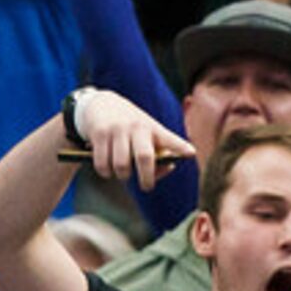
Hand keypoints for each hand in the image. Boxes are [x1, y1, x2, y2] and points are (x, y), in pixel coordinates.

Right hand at [70, 90, 195, 191]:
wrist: (102, 103)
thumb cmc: (131, 127)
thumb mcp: (147, 134)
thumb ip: (159, 154)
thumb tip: (164, 170)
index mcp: (153, 128)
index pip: (169, 139)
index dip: (180, 146)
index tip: (191, 153)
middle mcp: (137, 127)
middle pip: (144, 157)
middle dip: (147, 177)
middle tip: (147, 187)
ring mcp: (117, 129)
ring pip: (121, 166)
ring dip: (122, 176)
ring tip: (123, 174)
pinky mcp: (100, 133)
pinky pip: (103, 164)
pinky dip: (105, 172)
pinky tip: (107, 168)